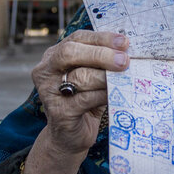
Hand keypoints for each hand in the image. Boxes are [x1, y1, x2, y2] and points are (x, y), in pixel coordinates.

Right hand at [31, 30, 128, 158]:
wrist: (69, 135)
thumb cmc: (85, 100)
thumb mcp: (92, 76)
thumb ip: (103, 63)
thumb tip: (127, 52)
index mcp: (54, 55)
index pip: (77, 38)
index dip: (101, 38)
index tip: (124, 42)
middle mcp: (46, 70)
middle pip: (70, 52)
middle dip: (101, 54)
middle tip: (124, 61)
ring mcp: (49, 91)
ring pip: (79, 76)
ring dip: (105, 76)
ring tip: (124, 77)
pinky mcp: (58, 111)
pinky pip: (85, 99)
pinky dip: (103, 95)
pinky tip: (115, 94)